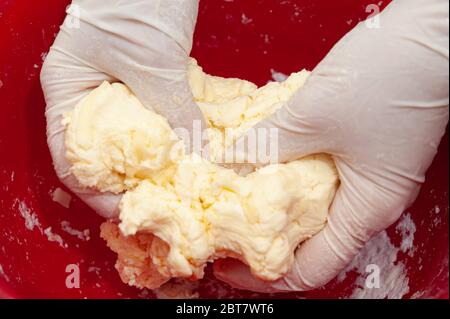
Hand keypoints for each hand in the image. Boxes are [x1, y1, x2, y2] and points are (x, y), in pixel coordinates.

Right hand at [41, 0, 203, 217]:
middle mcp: (88, 99)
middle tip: (157, 209)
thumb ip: (173, 109)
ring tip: (173, 193)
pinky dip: (168, 145)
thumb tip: (200, 156)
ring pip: (129, 146)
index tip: (128, 211)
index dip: (96, 192)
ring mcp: (116, 96)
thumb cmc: (137, 1)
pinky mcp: (143, 90)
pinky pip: (154, 127)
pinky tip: (186, 160)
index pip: (71, 159)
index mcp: (67, 92)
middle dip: (127, 187)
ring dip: (151, 170)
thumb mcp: (152, 60)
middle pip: (101, 159)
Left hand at [214, 0, 448, 291]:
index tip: (226, 264)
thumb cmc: (385, 79)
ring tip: (237, 201)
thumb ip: (266, 144)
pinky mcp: (363, 154)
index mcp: (366, 210)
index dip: (266, 277)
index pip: (312, 269)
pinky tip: (265, 165)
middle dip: (266, 243)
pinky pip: (320, 181)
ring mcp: (368, 178)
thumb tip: (225, 163)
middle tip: (225, 230)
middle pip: (312, 244)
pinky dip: (289, 180)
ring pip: (315, 212)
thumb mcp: (314, 116)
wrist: (432, 37)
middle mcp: (369, 203)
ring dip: (276, 209)